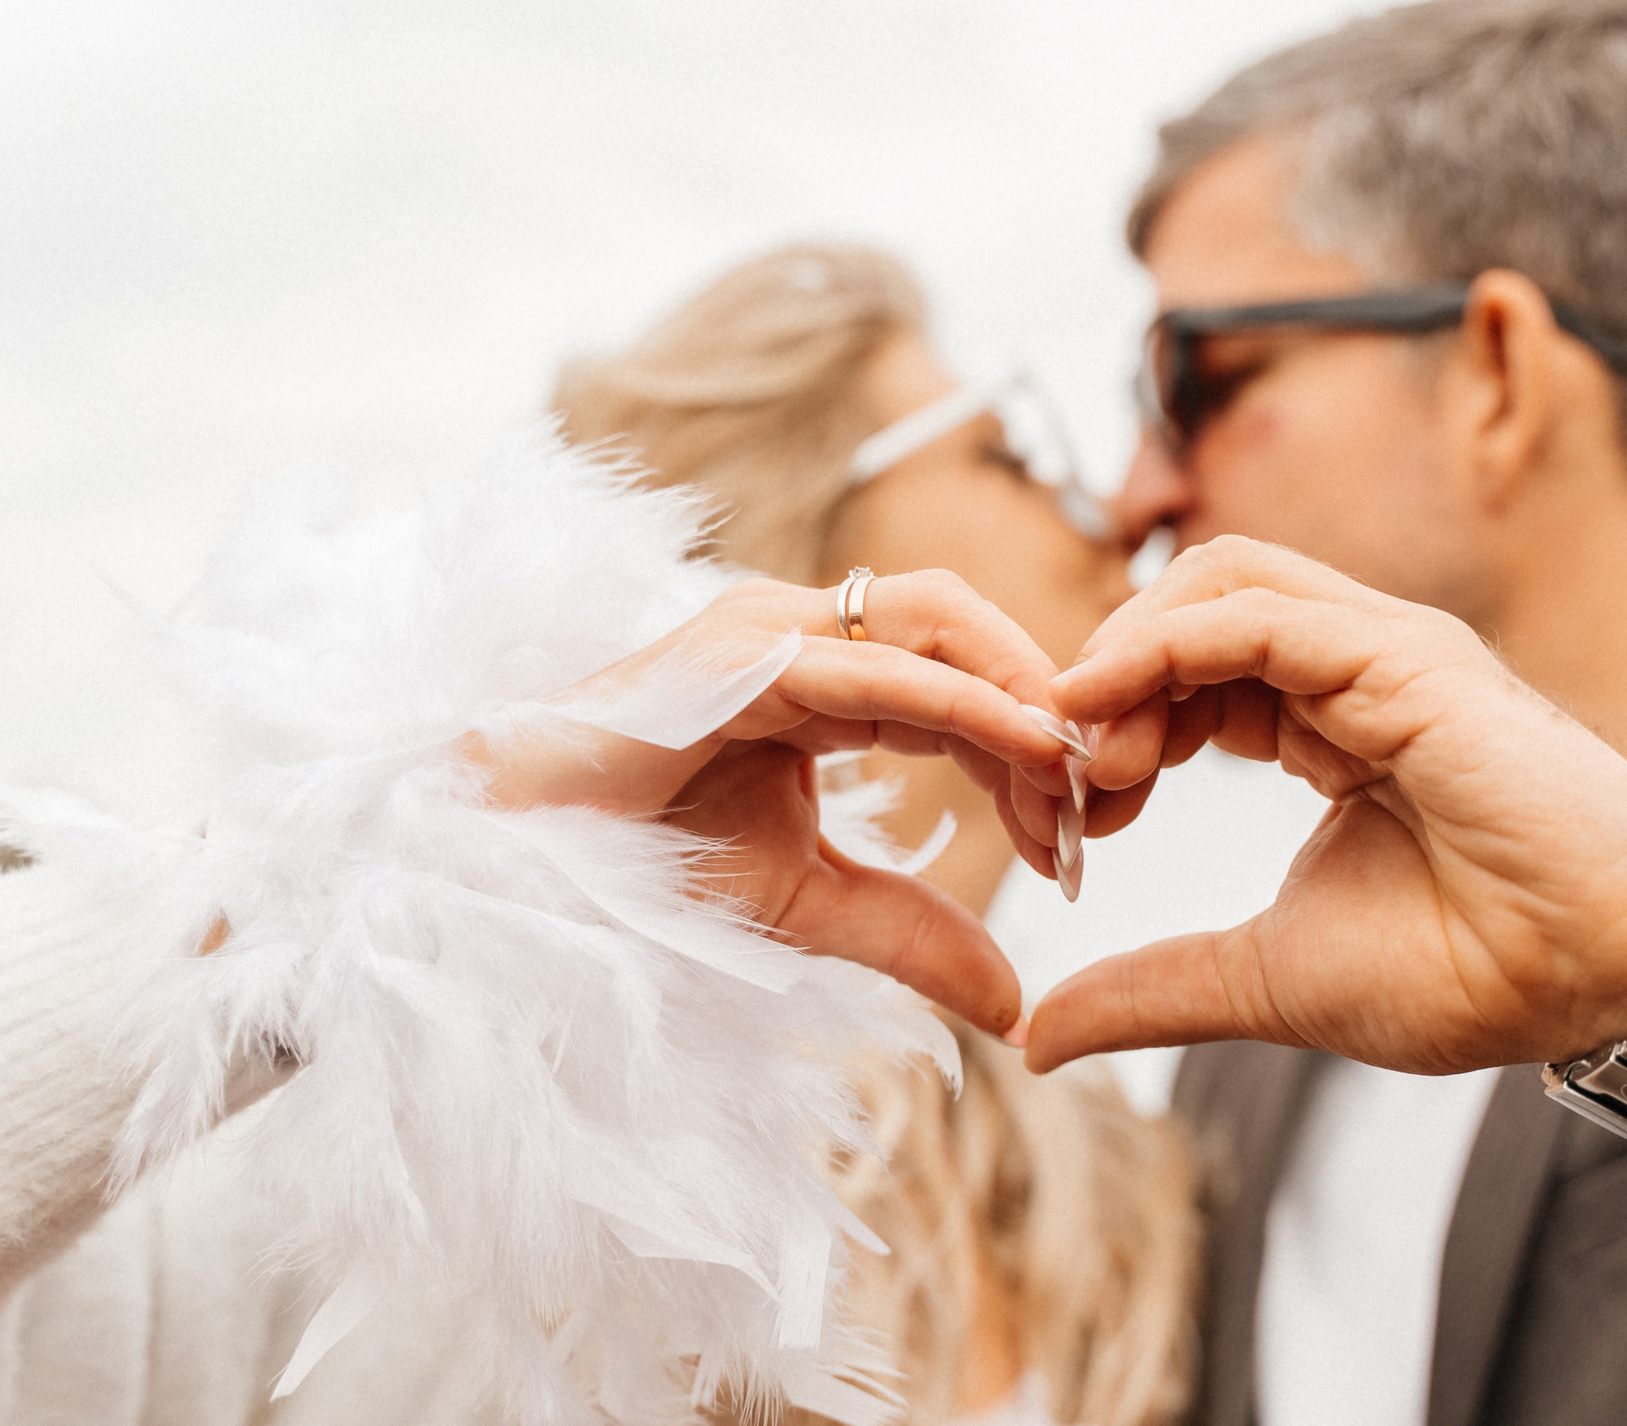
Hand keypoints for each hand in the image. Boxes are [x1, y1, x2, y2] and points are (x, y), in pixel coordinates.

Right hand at [466, 570, 1081, 1035]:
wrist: (516, 864)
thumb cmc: (639, 866)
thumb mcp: (810, 908)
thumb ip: (912, 935)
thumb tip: (1016, 1003)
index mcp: (822, 676)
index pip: (959, 679)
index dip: (1031, 744)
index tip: (1087, 832)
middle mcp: (804, 632)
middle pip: (967, 632)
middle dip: (1048, 704)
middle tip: (1110, 798)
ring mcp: (770, 628)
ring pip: (937, 623)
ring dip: (1025, 689)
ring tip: (1088, 768)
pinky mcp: (741, 654)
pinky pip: (878, 667)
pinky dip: (966, 699)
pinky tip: (1032, 744)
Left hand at [1023, 536, 1626, 1074]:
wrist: (1607, 981)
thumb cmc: (1477, 971)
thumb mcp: (1267, 980)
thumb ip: (1156, 989)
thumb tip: (1039, 1035)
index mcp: (1325, 723)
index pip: (1183, 673)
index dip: (1107, 727)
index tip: (1071, 822)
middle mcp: (1350, 669)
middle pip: (1183, 610)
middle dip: (1101, 685)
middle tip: (1065, 789)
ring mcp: (1381, 652)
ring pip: (1213, 583)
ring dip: (1122, 654)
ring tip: (1084, 754)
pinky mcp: (1405, 657)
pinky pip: (1257, 612)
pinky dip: (1163, 644)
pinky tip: (1107, 705)